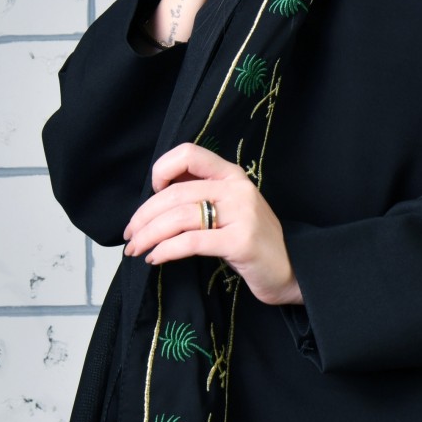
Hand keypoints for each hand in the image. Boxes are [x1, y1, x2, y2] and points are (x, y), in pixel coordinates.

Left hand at [123, 143, 302, 306]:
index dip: (163, 169)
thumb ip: (201, 193)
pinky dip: (166, 250)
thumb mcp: (229, 207)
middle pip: (175, 192)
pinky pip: (191, 242)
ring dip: (149, 234)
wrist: (291, 269)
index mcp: (230, 174)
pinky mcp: (240, 241)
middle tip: (130, 234)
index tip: (152, 194)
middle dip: (144, 215)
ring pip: (178, 217)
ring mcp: (240, 213)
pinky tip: (155, 258)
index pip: (190, 153)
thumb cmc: (251, 239)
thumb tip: (156, 193)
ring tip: (136, 249)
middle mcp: (236, 187)